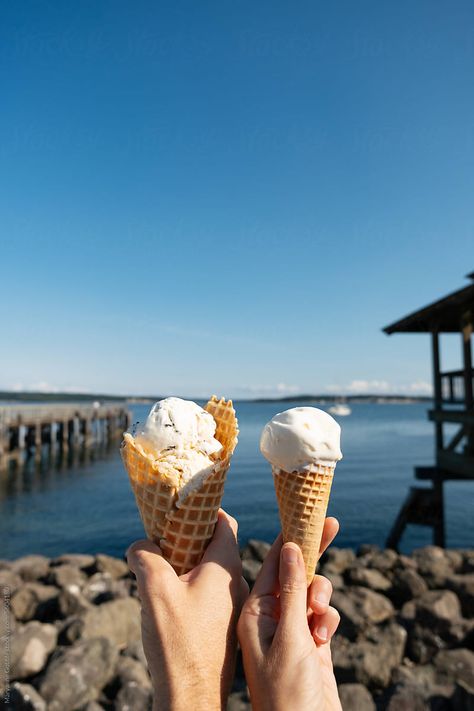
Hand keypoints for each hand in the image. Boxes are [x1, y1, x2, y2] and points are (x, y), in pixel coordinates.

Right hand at [127, 509, 248, 710]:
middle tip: (164, 539)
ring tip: (161, 571)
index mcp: (225, 566)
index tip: (184, 507)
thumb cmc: (178, 643)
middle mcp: (235, 584)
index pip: (224, 523)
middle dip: (190, 539)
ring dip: (189, 566)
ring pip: (211, 573)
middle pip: (216, 546)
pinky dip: (192, 589)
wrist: (191, 698)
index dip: (205, 510)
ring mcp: (231, 608)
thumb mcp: (154, 589)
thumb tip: (140, 545)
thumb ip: (145, 556)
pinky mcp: (223, 628)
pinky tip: (169, 602)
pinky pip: (210, 596)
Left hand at [237, 518, 341, 710]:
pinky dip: (328, 620)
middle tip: (333, 524)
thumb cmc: (286, 693)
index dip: (291, 538)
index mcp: (253, 613)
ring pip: (311, 595)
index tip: (306, 513)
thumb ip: (291, 591)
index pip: (273, 564)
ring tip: (319, 618)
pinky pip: (322, 618)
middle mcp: (270, 619)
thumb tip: (289, 547)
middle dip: (312, 556)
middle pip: (294, 574)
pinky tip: (325, 637)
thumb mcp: (289, 636)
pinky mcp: (310, 647)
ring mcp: (291, 633)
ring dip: (321, 599)